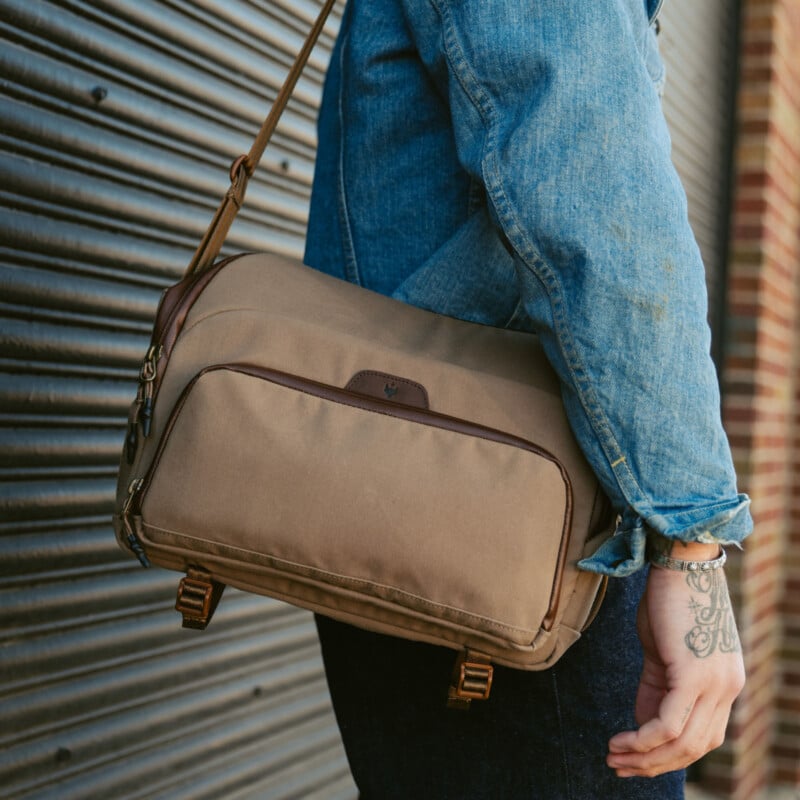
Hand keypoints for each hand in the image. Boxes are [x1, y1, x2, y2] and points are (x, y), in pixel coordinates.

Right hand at [606, 555, 744, 777]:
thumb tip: (644, 724)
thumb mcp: (664, 651)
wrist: (681, 564)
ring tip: (613, 756)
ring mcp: (715, 685)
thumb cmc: (670, 600)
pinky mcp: (694, 676)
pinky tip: (621, 741)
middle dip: (654, 764)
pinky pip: (669, 724)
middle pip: (694, 748)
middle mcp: (728, 690)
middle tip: (619, 766)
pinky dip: (643, 739)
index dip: (668, 755)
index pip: (702, 737)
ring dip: (645, 757)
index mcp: (725, 684)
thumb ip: (659, 687)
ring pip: (682, 743)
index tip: (633, 758)